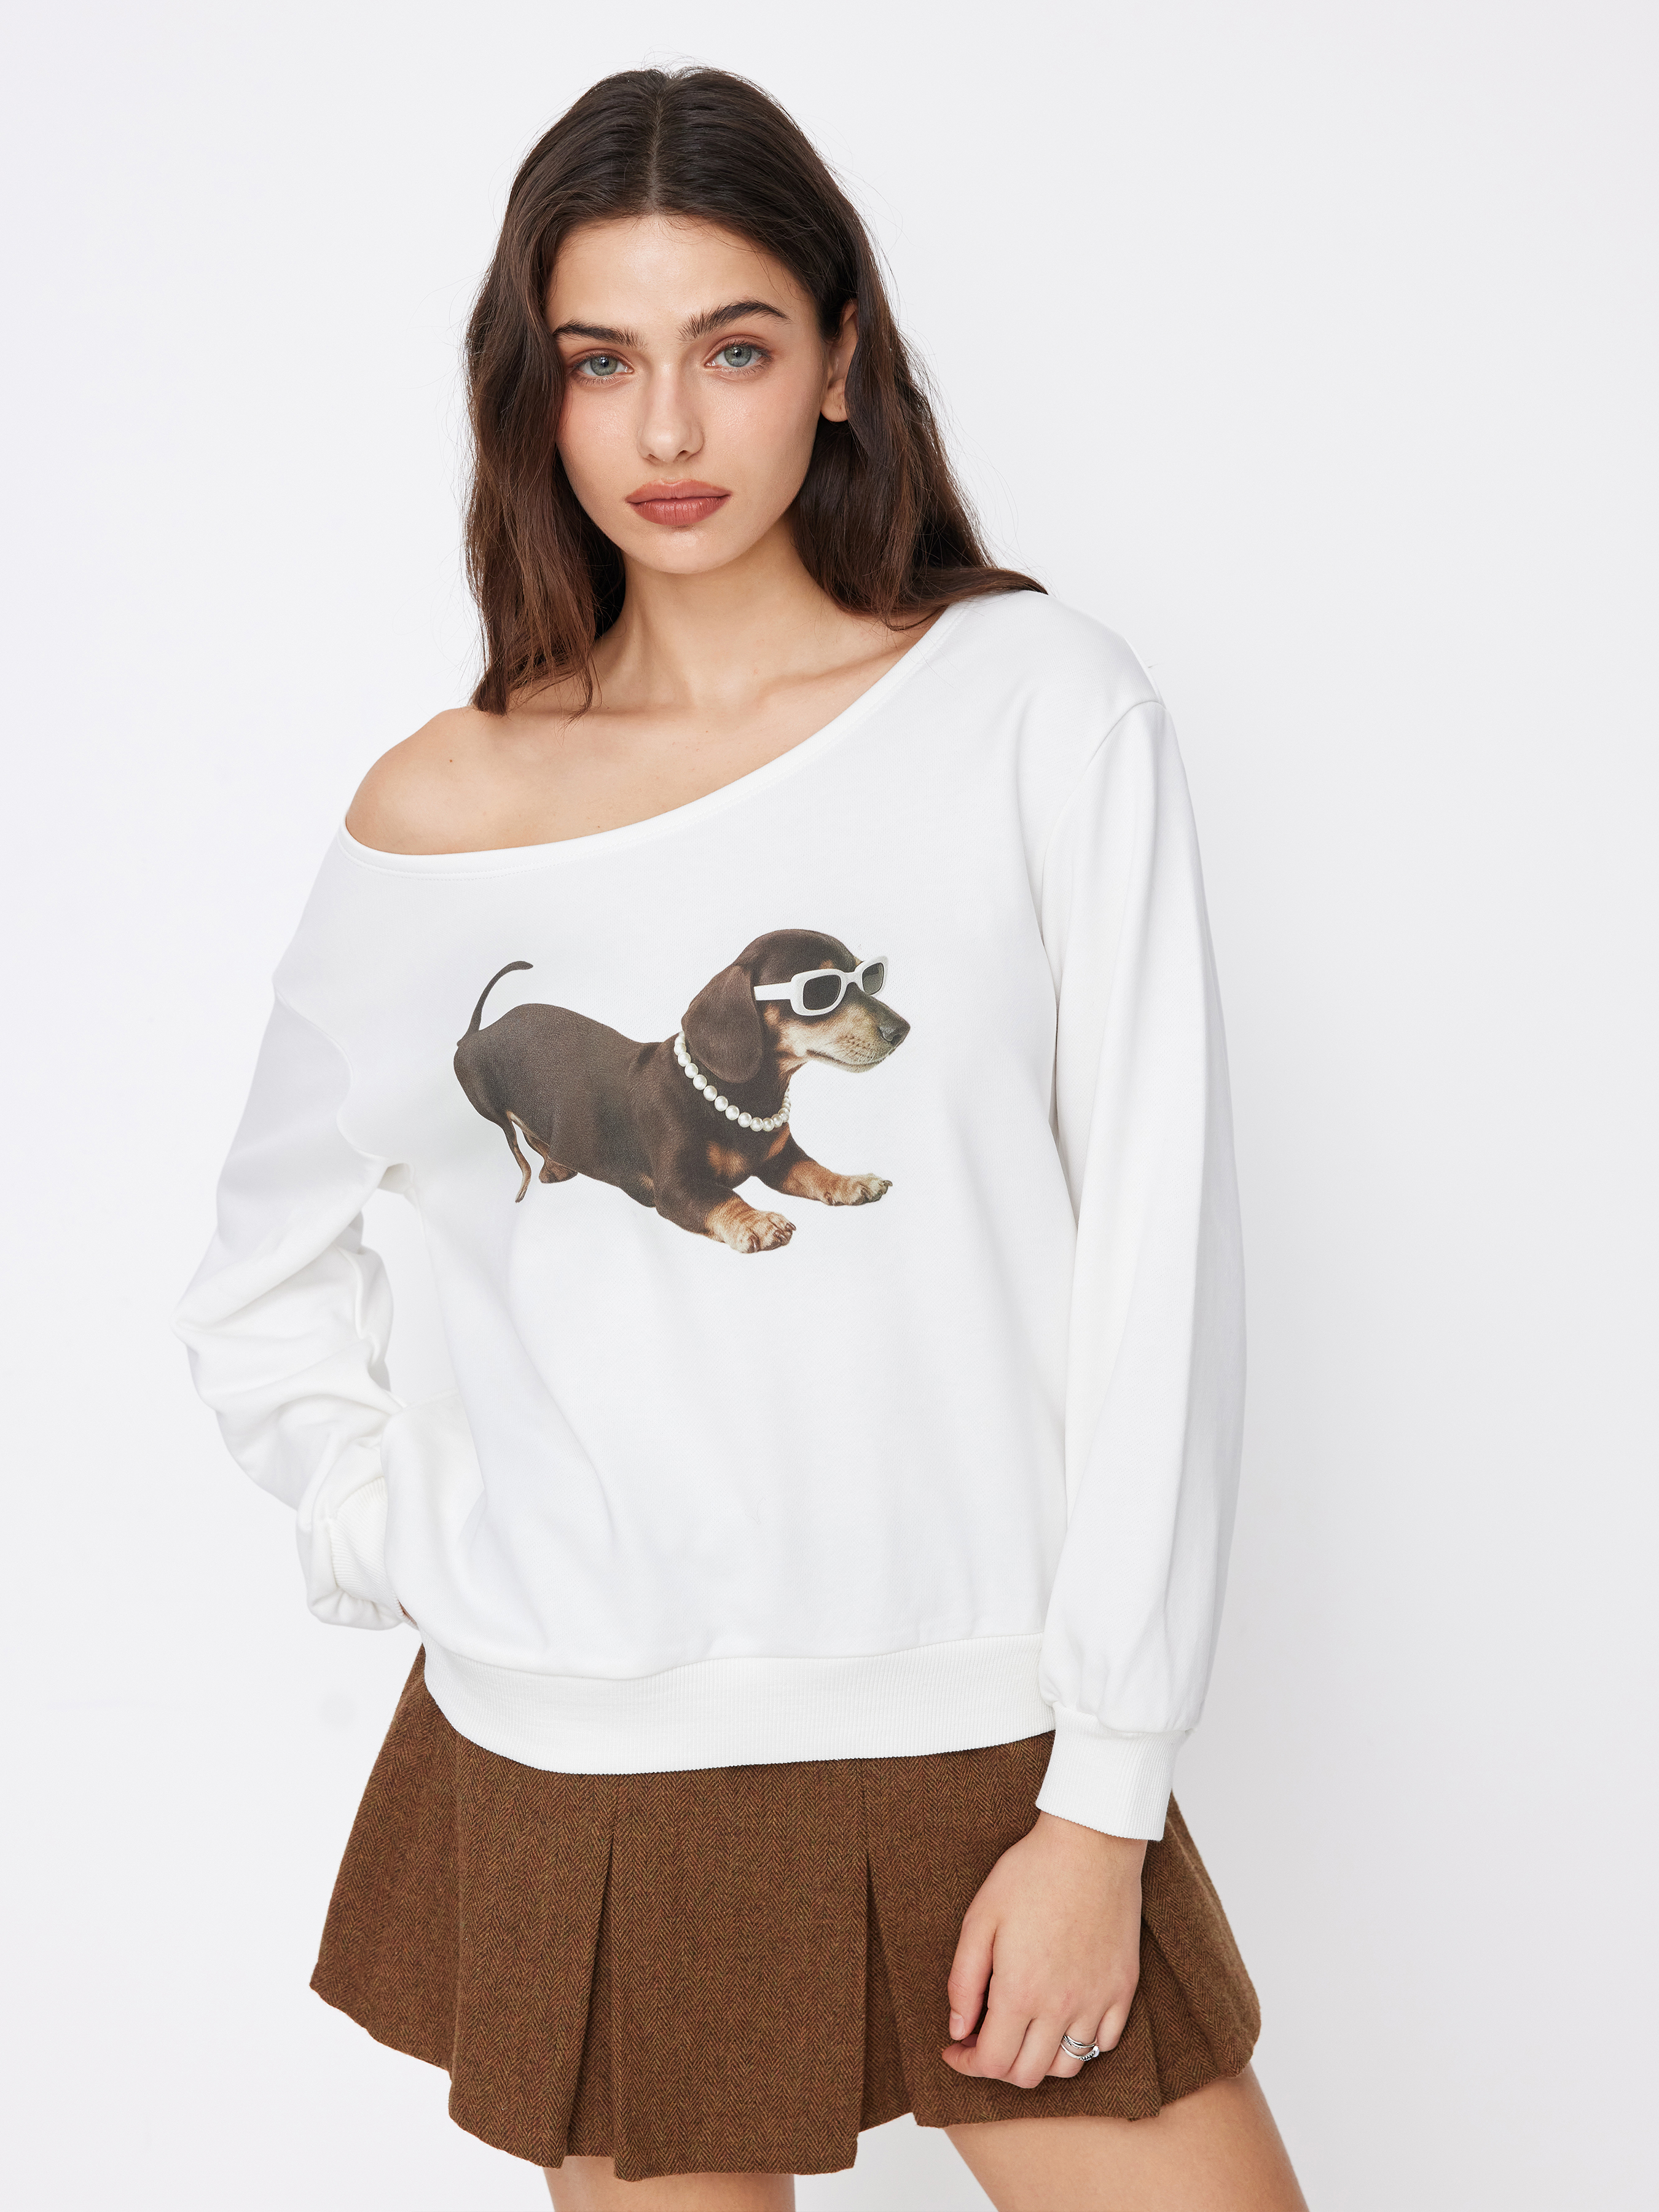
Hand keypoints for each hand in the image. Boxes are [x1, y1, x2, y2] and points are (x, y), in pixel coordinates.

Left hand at [942, 1810, 1146, 2087]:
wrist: (1091, 1844)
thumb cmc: (1029, 1874)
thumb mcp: (980, 1918)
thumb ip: (963, 1980)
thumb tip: (958, 2030)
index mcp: (1020, 1991)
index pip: (993, 2062)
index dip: (967, 2064)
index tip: (956, 2049)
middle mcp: (1061, 2007)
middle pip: (1028, 2074)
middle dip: (998, 2066)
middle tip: (985, 2039)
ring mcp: (1098, 2000)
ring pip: (1069, 2066)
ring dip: (1039, 2060)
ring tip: (1024, 2030)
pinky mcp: (1123, 1988)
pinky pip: (1106, 2043)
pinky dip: (1081, 2043)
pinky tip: (1063, 2017)